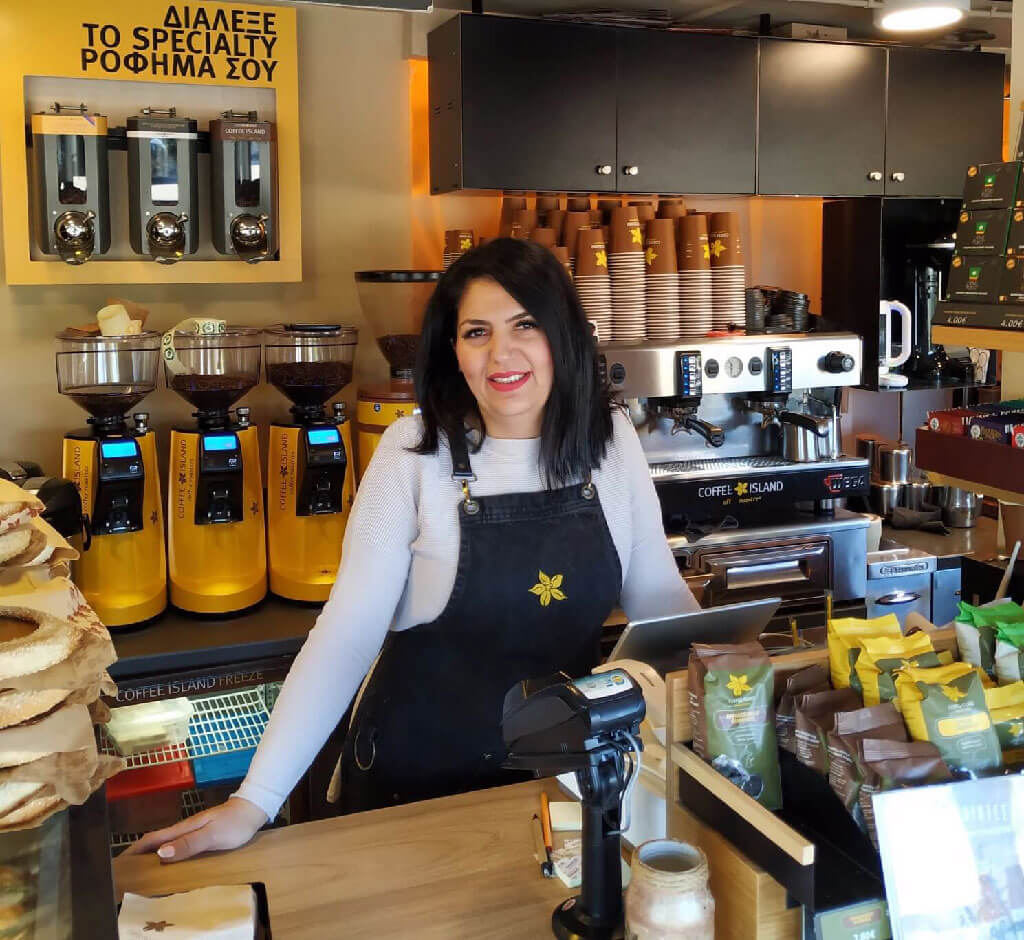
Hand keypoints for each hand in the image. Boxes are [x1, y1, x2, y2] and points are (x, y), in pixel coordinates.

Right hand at [123, 796, 268, 862]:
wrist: (254, 809)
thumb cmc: (234, 823)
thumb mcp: (212, 835)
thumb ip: (188, 843)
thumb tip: (160, 853)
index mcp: (184, 829)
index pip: (153, 839)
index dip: (135, 849)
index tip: (118, 862)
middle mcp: (185, 828)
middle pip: (157, 840)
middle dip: (140, 853)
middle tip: (126, 870)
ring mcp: (194, 830)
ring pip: (168, 842)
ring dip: (153, 853)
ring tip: (143, 869)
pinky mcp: (203, 833)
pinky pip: (180, 844)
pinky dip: (170, 853)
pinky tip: (172, 862)